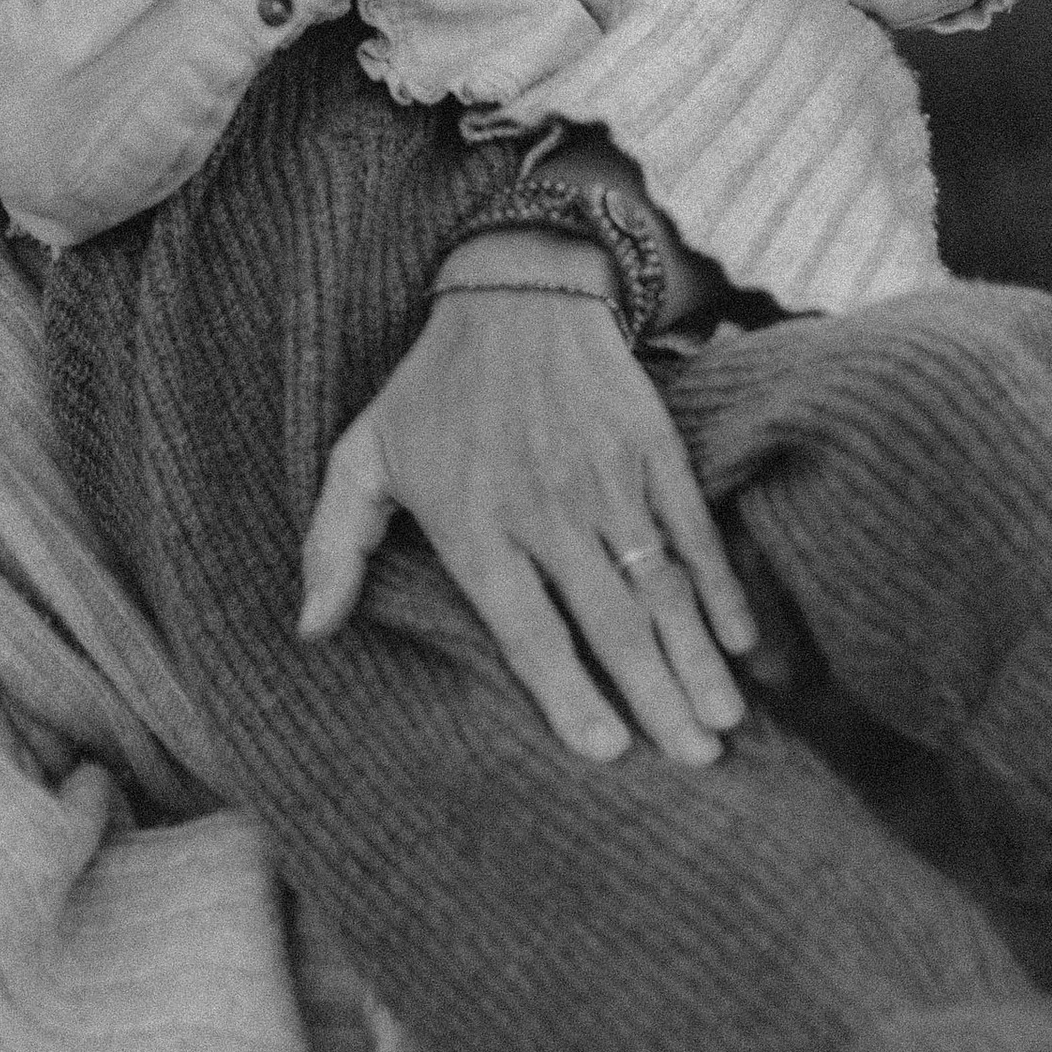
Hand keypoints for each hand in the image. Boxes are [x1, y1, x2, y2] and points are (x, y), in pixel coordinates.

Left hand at [295, 288, 757, 765]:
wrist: (513, 289)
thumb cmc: (432, 389)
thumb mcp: (363, 456)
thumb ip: (334, 545)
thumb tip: (309, 630)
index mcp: (474, 520)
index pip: (526, 626)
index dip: (567, 691)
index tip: (604, 750)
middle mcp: (545, 504)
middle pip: (608, 618)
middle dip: (655, 696)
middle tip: (692, 761)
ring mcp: (604, 474)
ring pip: (658, 582)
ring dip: (696, 656)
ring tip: (724, 722)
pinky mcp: (650, 444)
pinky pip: (691, 528)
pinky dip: (721, 585)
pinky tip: (742, 642)